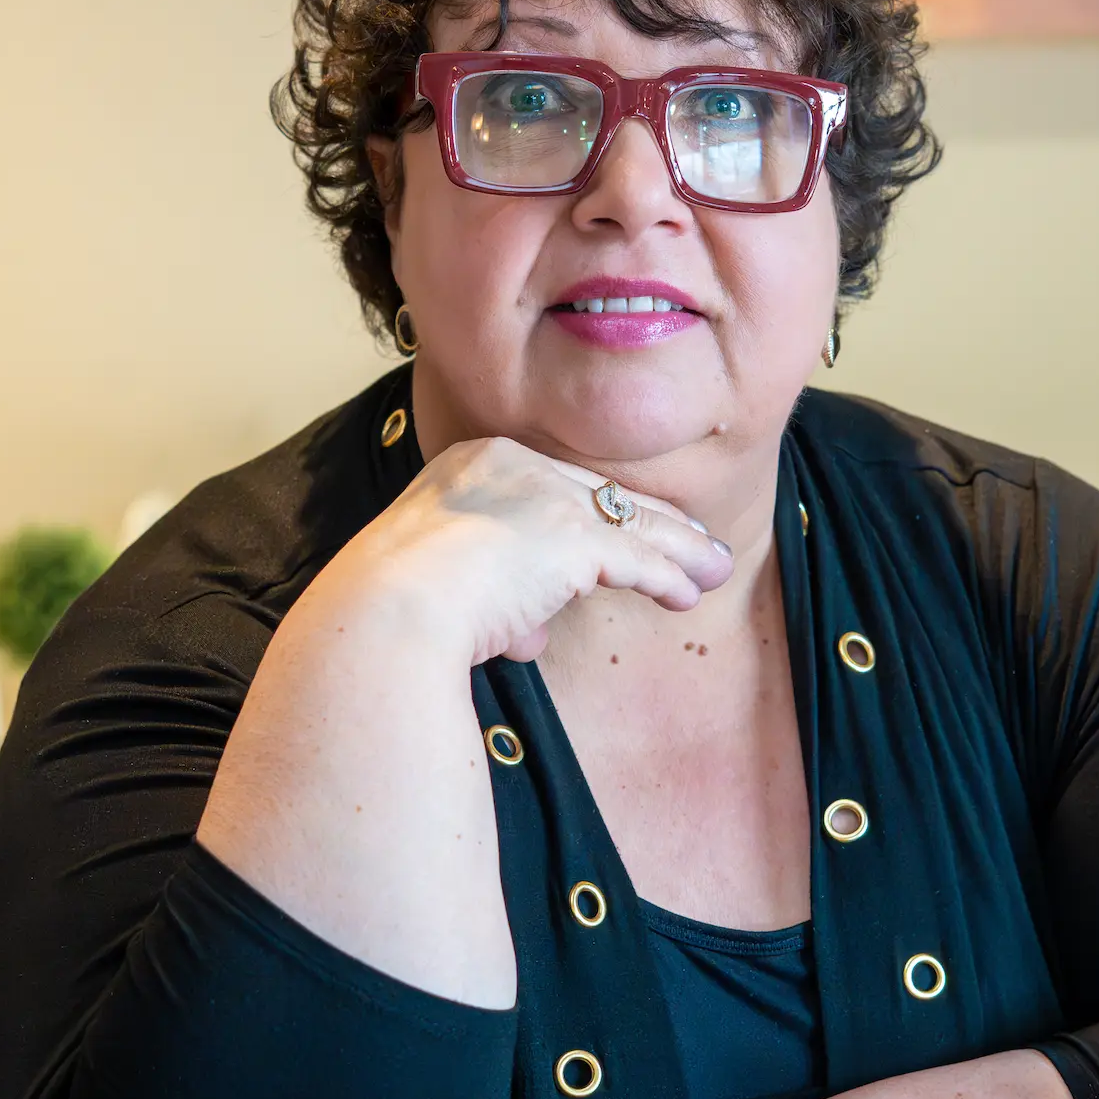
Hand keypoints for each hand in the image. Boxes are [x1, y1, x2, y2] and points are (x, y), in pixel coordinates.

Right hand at [329, 434, 735, 664]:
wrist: (383, 612)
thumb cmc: (393, 610)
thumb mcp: (443, 589)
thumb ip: (495, 598)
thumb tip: (527, 632)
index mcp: (472, 466)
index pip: (554, 482)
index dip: (600, 508)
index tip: (630, 525)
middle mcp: (511, 466)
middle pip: (602, 492)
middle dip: (654, 520)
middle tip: (694, 538)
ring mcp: (543, 497)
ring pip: (631, 521)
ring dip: (681, 548)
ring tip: (715, 566)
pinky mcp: (570, 538)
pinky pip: (636, 560)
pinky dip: (668, 578)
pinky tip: (689, 595)